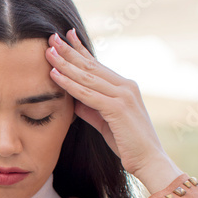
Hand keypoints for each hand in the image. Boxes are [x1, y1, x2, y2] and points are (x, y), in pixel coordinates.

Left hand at [45, 29, 181, 192]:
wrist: (149, 161)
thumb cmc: (128, 144)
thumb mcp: (105, 122)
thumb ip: (91, 109)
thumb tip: (75, 101)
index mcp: (124, 87)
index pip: (98, 65)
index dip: (81, 50)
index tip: (67, 36)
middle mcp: (125, 86)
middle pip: (91, 65)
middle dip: (70, 51)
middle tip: (51, 36)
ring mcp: (123, 95)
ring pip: (87, 76)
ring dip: (65, 63)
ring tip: (48, 51)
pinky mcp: (117, 108)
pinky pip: (87, 94)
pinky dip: (69, 84)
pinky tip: (54, 75)